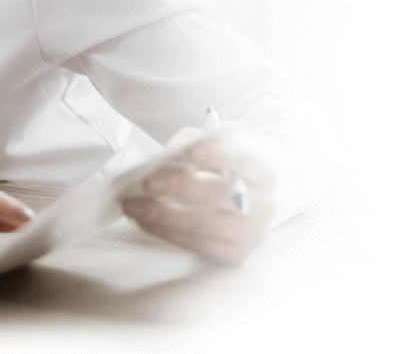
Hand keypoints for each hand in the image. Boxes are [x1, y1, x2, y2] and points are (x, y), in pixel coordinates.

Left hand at [121, 136, 274, 264]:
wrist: (252, 203)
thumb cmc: (227, 171)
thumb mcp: (216, 150)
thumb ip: (194, 143)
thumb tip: (171, 151)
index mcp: (261, 172)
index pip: (244, 160)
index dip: (220, 155)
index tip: (193, 151)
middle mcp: (262, 205)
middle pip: (222, 195)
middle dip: (182, 186)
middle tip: (148, 182)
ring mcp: (251, 234)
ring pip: (206, 225)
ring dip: (164, 215)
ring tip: (134, 206)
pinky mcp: (236, 254)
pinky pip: (198, 245)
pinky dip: (167, 233)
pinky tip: (145, 222)